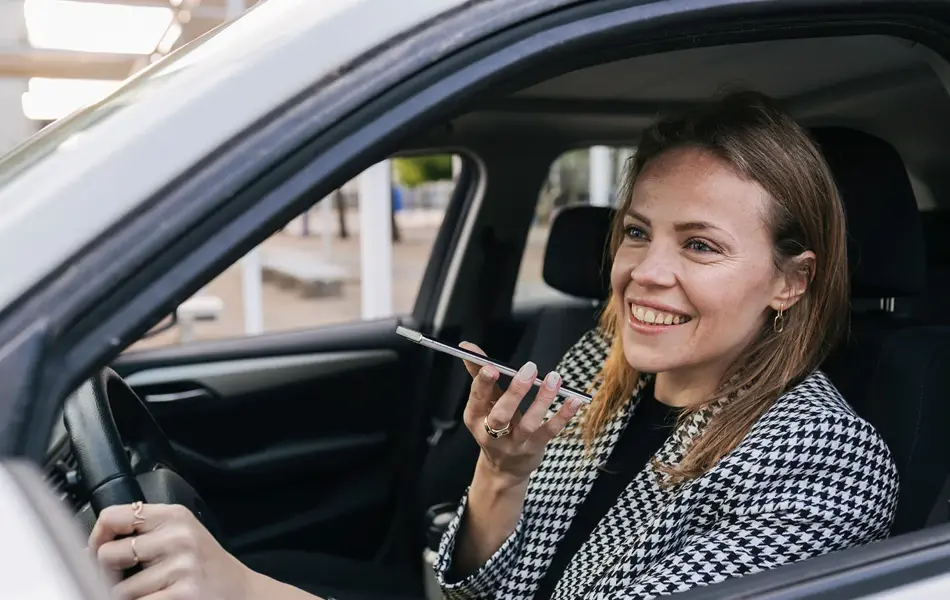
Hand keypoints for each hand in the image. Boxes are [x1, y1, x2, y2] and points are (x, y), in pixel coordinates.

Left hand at [89, 502, 251, 599]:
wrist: (240, 592)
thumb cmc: (205, 565)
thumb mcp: (182, 533)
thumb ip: (146, 530)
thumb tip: (91, 548)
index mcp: (174, 516)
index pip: (112, 517)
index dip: (97, 537)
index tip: (99, 551)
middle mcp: (178, 537)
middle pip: (108, 555)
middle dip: (109, 573)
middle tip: (127, 578)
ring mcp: (181, 567)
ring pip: (119, 590)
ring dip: (129, 597)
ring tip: (153, 591)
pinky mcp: (182, 595)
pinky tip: (157, 599)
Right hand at [459, 342, 582, 483]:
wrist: (503, 469)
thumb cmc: (493, 427)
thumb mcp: (483, 403)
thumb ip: (478, 374)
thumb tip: (467, 346)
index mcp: (475, 417)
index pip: (477, 398)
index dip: (483, 383)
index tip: (491, 367)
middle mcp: (492, 433)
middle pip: (501, 415)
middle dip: (515, 392)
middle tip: (529, 369)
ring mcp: (515, 443)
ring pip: (528, 424)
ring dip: (542, 400)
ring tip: (554, 378)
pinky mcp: (535, 448)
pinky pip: (550, 431)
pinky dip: (563, 415)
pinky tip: (574, 400)